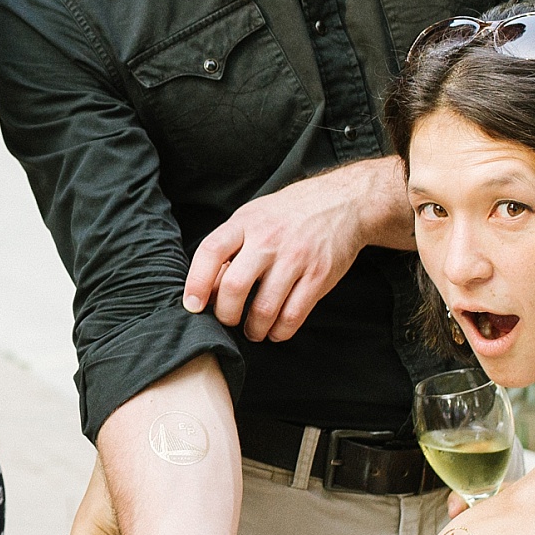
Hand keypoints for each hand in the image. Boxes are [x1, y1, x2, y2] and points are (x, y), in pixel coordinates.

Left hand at [184, 159, 407, 342]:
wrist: (342, 202)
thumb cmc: (288, 213)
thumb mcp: (254, 216)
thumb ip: (231, 246)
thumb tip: (208, 287)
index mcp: (246, 222)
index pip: (211, 251)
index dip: (196, 282)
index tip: (192, 305)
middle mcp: (268, 239)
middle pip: (234, 286)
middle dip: (225, 315)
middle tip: (228, 321)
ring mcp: (295, 258)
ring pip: (264, 308)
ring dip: (253, 329)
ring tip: (252, 331)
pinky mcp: (318, 276)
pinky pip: (292, 316)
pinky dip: (279, 332)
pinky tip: (275, 330)